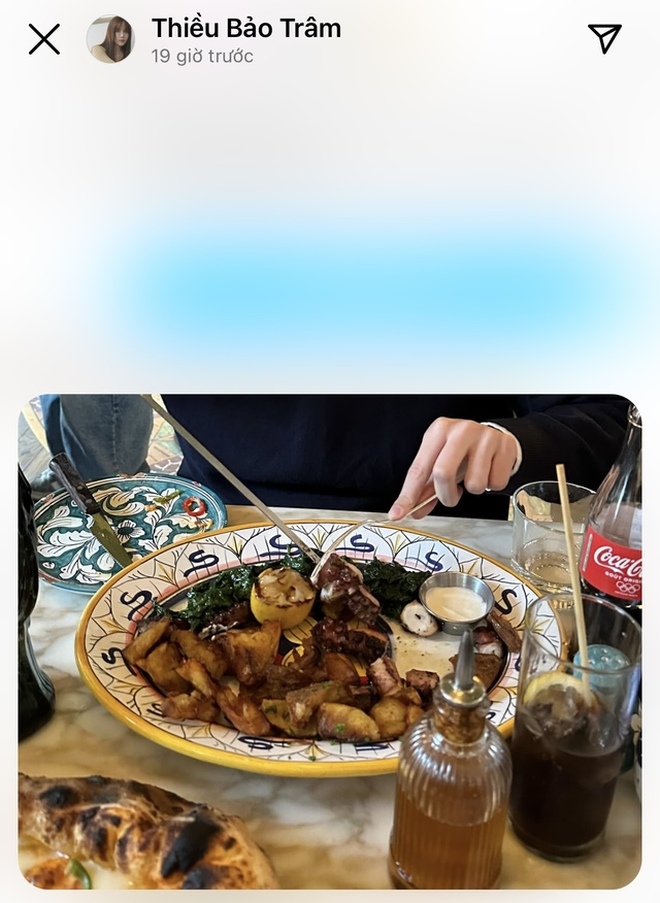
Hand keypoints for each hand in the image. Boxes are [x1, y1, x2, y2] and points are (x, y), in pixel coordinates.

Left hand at [388, 418, 518, 518]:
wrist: (494, 436)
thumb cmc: (463, 451)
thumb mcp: (441, 461)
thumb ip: (426, 487)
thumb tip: (413, 510)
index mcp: (439, 431)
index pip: (419, 468)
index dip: (409, 494)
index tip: (399, 513)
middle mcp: (461, 430)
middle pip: (443, 473)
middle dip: (446, 495)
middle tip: (451, 497)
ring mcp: (485, 437)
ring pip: (474, 483)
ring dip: (473, 490)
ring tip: (475, 477)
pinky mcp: (505, 446)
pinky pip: (495, 483)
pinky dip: (492, 486)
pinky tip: (489, 471)